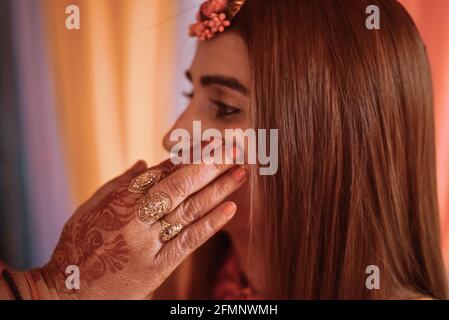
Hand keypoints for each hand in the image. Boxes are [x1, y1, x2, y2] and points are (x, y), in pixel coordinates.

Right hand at [29, 147, 246, 298]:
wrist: (70, 292)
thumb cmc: (78, 247)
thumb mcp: (89, 210)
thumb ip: (118, 184)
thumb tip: (143, 162)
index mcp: (120, 200)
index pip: (162, 171)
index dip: (189, 156)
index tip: (210, 144)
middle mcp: (137, 217)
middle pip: (180, 185)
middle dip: (209, 165)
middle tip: (233, 149)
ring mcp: (149, 242)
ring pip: (189, 209)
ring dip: (218, 189)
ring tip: (240, 172)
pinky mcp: (158, 266)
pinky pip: (189, 241)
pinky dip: (211, 223)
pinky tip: (231, 208)